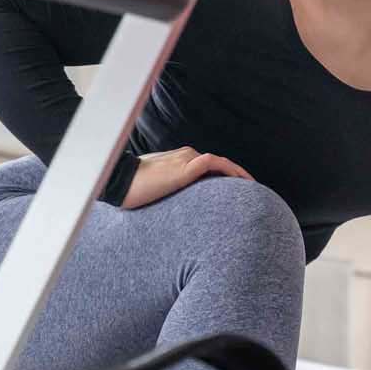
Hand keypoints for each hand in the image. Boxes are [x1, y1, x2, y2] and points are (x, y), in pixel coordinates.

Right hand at [121, 147, 253, 208]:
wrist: (117, 183)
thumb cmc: (131, 190)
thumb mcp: (154, 190)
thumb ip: (168, 194)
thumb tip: (177, 214)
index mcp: (178, 160)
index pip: (208, 165)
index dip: (224, 176)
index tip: (235, 191)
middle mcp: (185, 156)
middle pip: (217, 164)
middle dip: (235, 176)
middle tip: (250, 191)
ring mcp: (185, 159)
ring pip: (220, 163)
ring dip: (237, 173)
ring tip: (252, 188)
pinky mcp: (185, 167)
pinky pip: (215, 163)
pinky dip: (231, 171)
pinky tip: (242, 182)